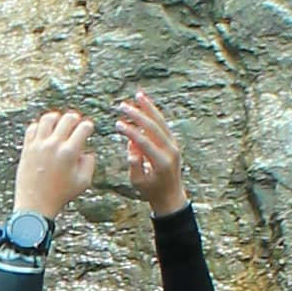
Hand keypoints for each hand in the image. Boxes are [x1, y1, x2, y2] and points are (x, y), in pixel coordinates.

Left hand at [12, 109, 97, 220]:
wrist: (35, 205)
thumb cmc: (60, 195)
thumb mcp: (83, 182)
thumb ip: (89, 163)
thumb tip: (86, 151)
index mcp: (70, 153)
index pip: (83, 128)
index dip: (88, 126)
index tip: (88, 129)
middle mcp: (54, 145)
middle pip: (67, 118)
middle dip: (75, 118)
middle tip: (76, 122)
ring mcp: (38, 145)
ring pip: (48, 119)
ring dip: (56, 118)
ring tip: (58, 123)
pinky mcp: (27, 148)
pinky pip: (32, 127)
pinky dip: (39, 126)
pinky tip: (44, 132)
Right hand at [116, 89, 187, 213]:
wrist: (171, 195)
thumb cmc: (151, 191)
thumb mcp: (138, 183)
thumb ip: (134, 165)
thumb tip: (131, 148)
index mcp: (161, 162)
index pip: (144, 142)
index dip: (130, 132)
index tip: (118, 124)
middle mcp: (170, 151)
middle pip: (154, 128)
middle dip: (138, 115)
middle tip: (123, 106)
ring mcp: (174, 145)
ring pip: (161, 122)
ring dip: (149, 107)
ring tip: (138, 95)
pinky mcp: (173, 142)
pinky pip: (163, 124)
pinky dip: (154, 113)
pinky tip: (145, 104)